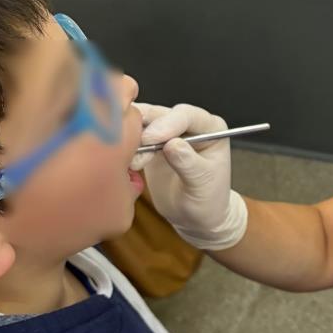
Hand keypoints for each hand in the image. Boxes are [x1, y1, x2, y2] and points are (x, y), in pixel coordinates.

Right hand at [133, 103, 247, 250]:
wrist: (195, 217)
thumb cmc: (208, 200)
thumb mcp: (202, 185)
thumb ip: (189, 163)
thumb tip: (172, 144)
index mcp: (211, 128)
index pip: (187, 116)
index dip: (167, 124)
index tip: (150, 139)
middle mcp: (189, 124)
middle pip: (161, 114)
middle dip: (144, 130)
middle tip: (131, 149)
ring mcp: (168, 131)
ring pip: (143, 122)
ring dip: (131, 136)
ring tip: (127, 158)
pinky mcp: (150, 143)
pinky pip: (133, 136)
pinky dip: (124, 145)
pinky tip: (121, 158)